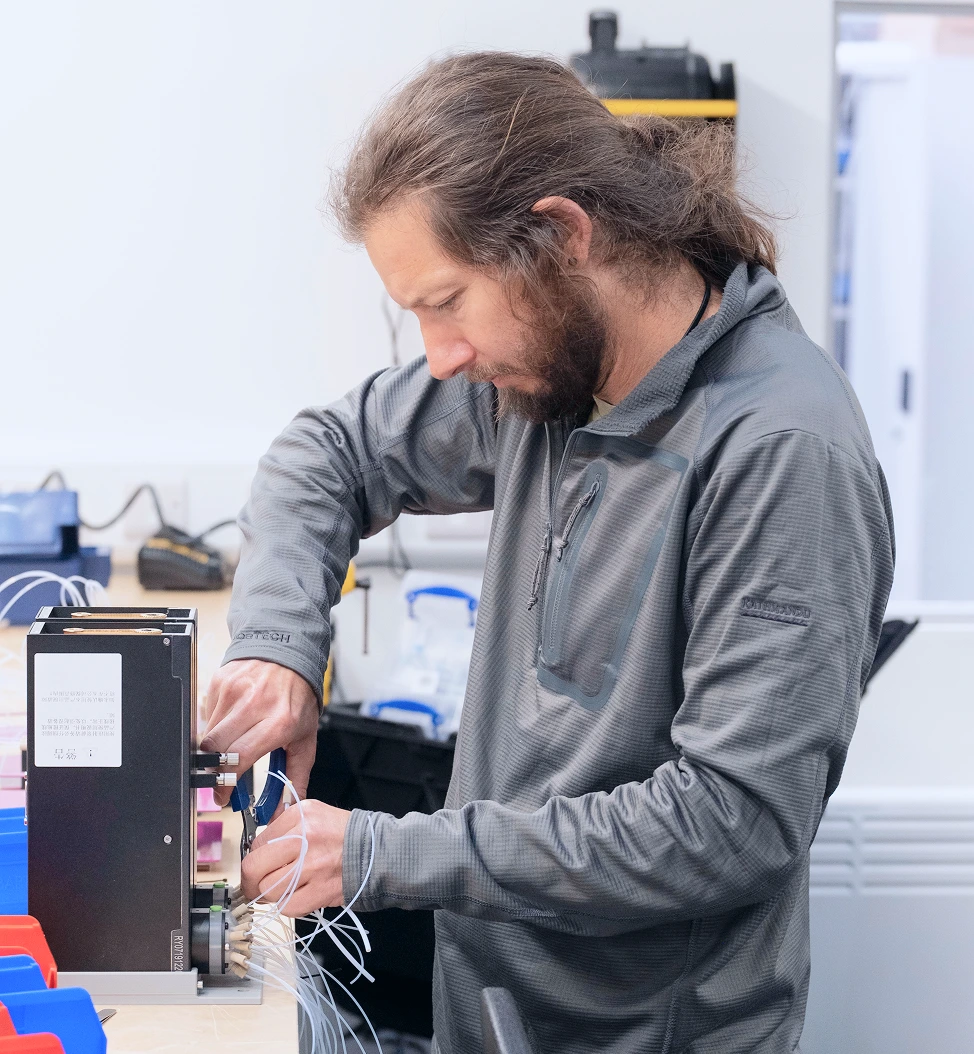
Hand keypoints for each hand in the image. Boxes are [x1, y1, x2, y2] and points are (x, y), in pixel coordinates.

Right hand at [201, 659, 318, 808]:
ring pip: (208, 734)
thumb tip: (286, 808)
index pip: (238, 760)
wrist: (290, 654)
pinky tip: (231, 722)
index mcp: (278, 723)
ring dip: (215, 748)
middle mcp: (254, 705)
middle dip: (214, 770)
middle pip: (215, 750)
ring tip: (231, 746)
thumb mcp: (305, 738)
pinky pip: (207, 715)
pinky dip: (215, 725)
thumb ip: (295, 775)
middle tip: (221, 777)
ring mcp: (234, 691)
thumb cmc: (298, 698)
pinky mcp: (220, 682)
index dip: (225, 784)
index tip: (222, 796)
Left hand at [241, 799, 350, 915]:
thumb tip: (259, 853)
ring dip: (271, 894)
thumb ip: (285, 829)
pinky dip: (288, 905)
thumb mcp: (313, 815)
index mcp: (299, 816)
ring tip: (283, 889)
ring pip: (268, 890)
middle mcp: (303, 838)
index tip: (260, 866)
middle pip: (255, 867)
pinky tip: (298, 896)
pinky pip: (288, 906)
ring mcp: (312, 866)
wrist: (376, 850)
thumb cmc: (343, 834)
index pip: (258, 842)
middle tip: (256, 886)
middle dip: (251, 881)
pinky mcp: (320, 890)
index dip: (254, 858)